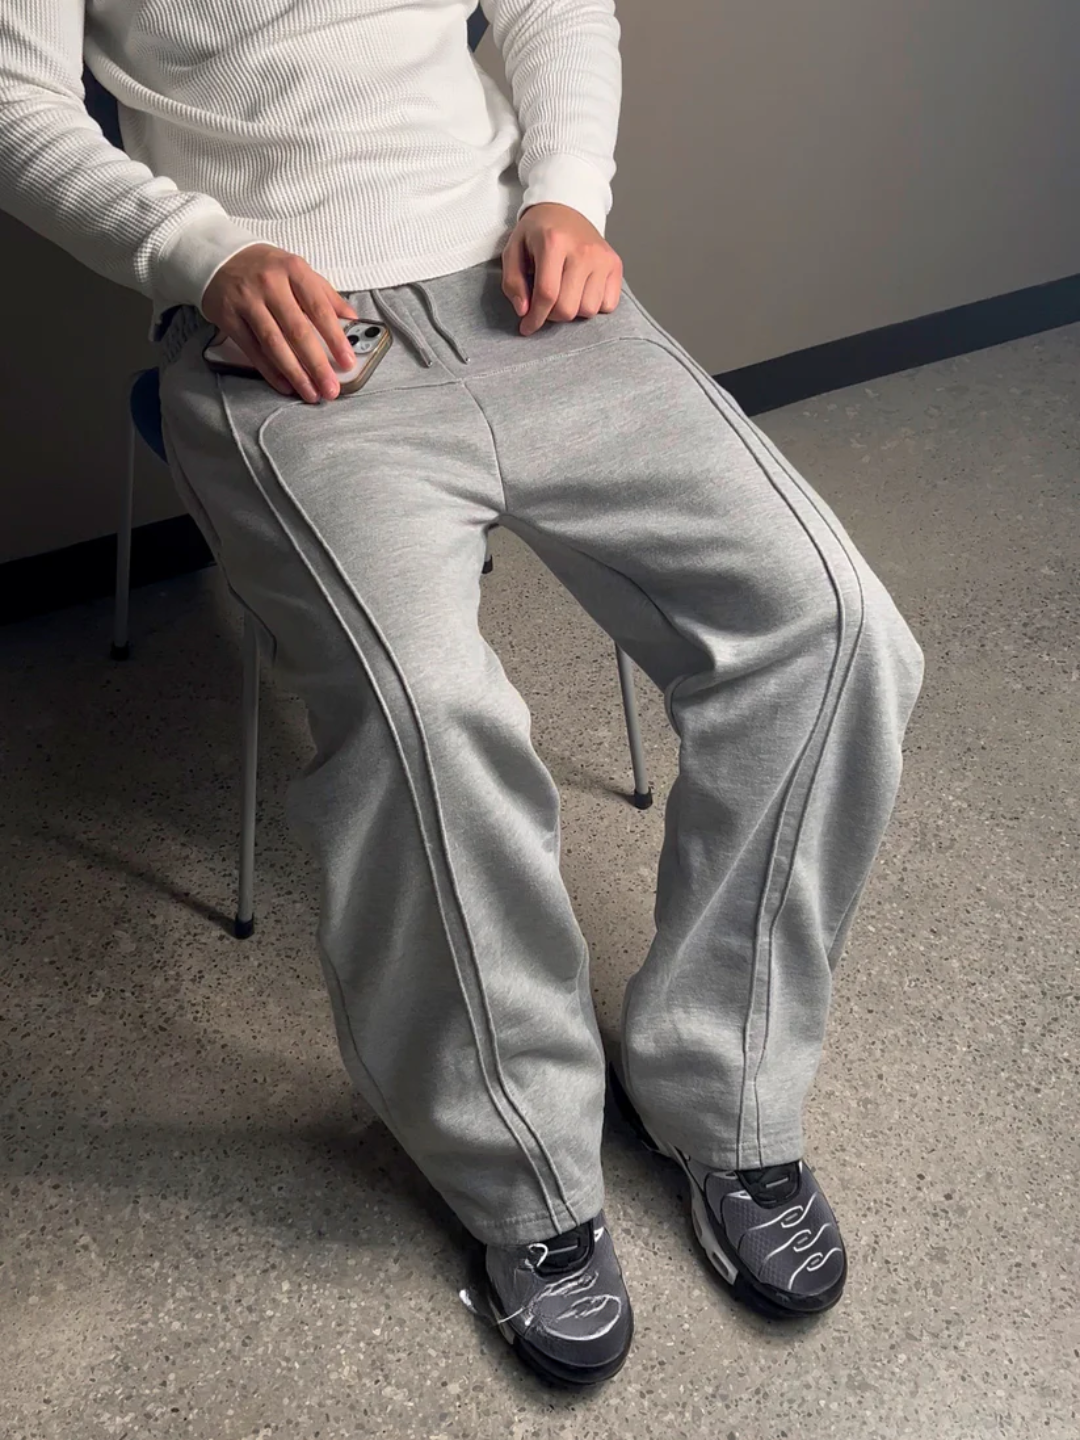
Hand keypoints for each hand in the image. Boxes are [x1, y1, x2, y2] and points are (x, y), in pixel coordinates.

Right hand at [201, 244, 358, 402]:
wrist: (217, 257)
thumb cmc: (266, 268)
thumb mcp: (298, 270)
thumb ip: (326, 295)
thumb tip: (352, 320)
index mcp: (293, 270)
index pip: (320, 309)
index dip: (336, 338)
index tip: (348, 362)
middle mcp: (270, 284)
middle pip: (297, 331)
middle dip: (317, 365)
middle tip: (331, 388)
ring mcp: (247, 300)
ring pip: (274, 344)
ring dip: (295, 373)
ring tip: (311, 393)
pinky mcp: (228, 317)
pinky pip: (253, 350)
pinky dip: (270, 371)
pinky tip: (285, 386)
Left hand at [502, 203, 622, 336]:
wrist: (566, 207)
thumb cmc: (538, 232)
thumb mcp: (513, 249)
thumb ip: (513, 281)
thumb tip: (524, 311)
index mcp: (554, 242)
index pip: (547, 294)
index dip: (535, 318)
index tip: (527, 327)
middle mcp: (582, 251)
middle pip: (568, 308)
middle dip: (552, 315)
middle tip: (545, 304)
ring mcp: (602, 258)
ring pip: (588, 310)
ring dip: (573, 310)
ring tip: (565, 294)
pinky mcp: (615, 264)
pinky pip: (607, 305)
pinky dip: (594, 305)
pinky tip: (582, 291)